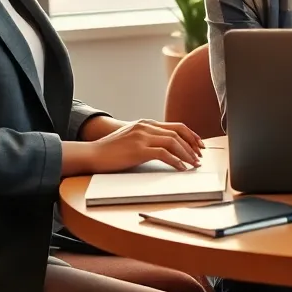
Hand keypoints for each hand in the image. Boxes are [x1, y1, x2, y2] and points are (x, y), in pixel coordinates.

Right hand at [88, 119, 203, 172]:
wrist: (92, 154)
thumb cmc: (110, 150)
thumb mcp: (131, 138)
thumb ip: (146, 138)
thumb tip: (164, 147)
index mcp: (146, 123)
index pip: (176, 126)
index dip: (191, 135)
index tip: (199, 145)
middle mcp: (146, 127)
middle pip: (178, 133)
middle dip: (192, 145)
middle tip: (200, 156)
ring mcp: (142, 137)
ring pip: (173, 142)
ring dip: (187, 154)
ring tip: (193, 164)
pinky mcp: (138, 149)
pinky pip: (163, 154)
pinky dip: (175, 161)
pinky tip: (180, 168)